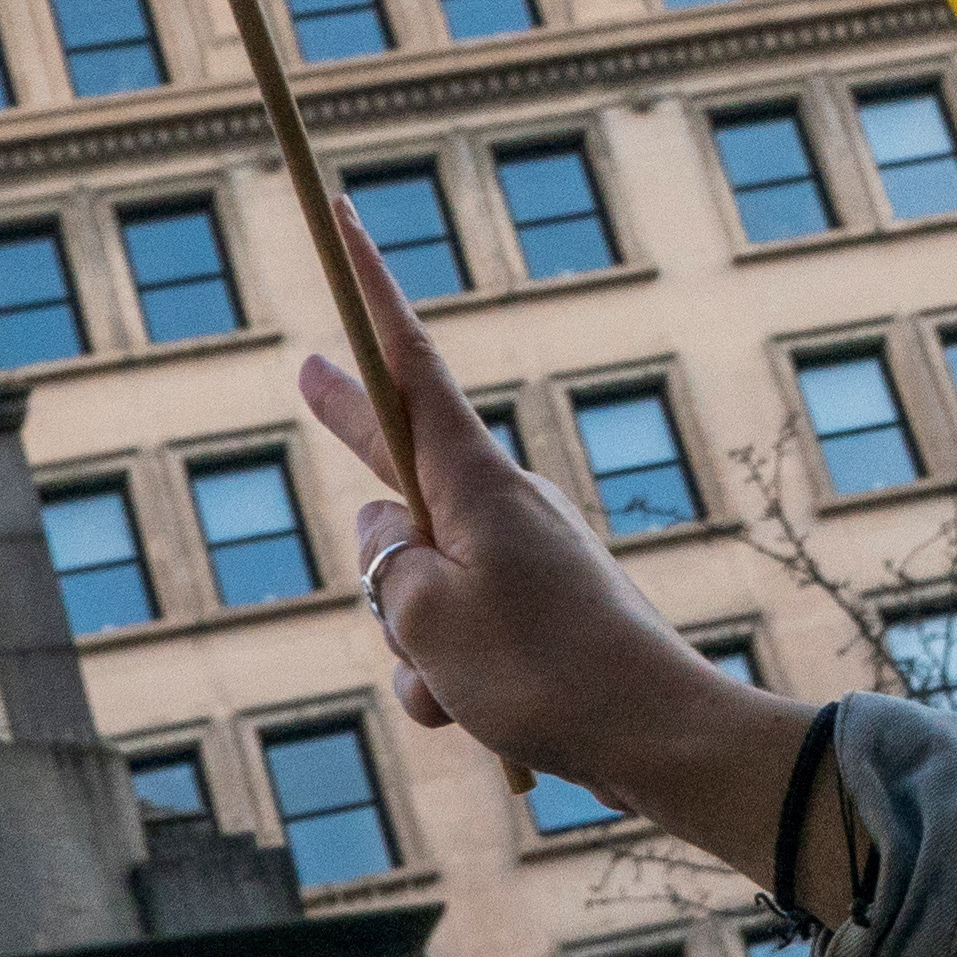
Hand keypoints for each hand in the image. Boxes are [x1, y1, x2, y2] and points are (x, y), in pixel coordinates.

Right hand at [297, 221, 817, 889]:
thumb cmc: (541, 669)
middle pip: (399, 460)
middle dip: (351, 432)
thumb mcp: (425, 613)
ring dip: (411, 645)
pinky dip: (446, 679)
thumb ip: (384, 560)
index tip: (343, 219)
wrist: (651, 737)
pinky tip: (474, 717)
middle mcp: (496, 503)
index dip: (368, 291)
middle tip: (305, 369)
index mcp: (475, 480)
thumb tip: (387, 533)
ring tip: (459, 685)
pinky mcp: (529, 613)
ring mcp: (515, 556)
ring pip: (413, 582)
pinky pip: (452, 635)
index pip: (407, 364)